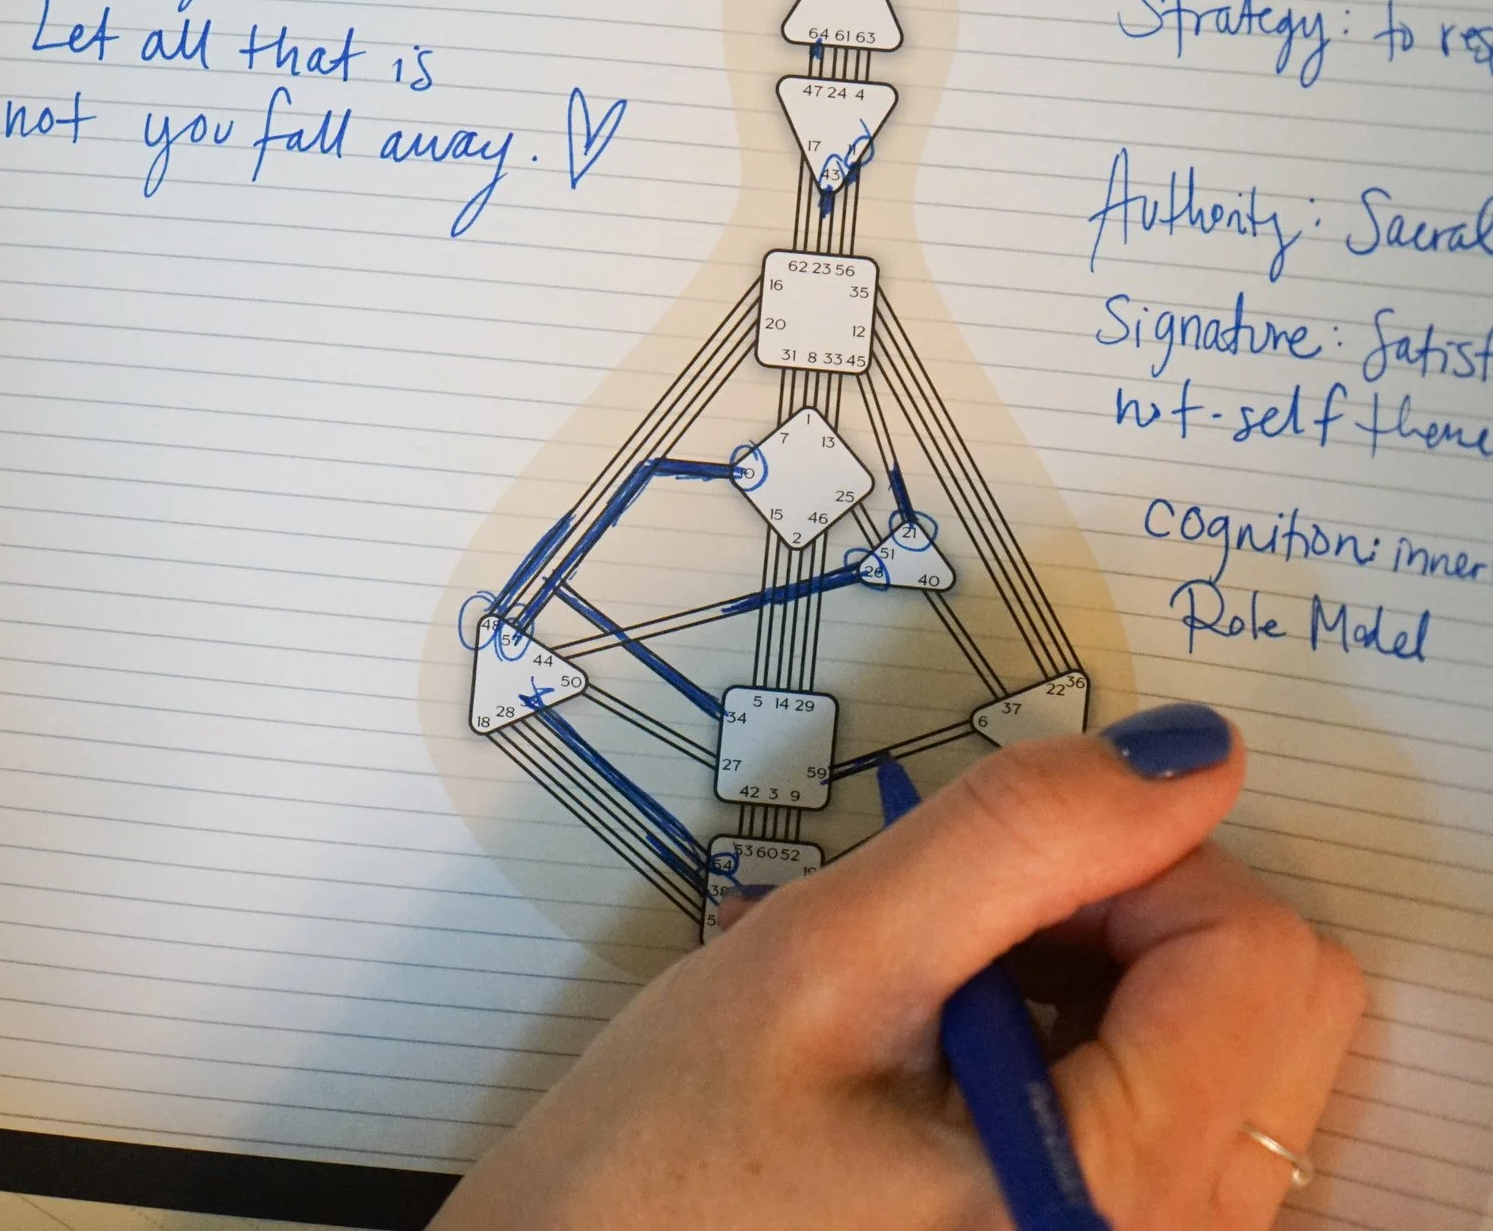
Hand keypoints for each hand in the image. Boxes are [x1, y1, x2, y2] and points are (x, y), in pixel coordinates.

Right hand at [433, 708, 1363, 1230]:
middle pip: (1275, 1002)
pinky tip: (947, 1057)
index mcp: (1118, 1194)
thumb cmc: (664, 1169)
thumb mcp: (823, 963)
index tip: (975, 879)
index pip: (1253, 949)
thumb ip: (1013, 841)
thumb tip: (1189, 752)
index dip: (1127, 861)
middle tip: (950, 932)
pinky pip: (1177, 1118)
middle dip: (1126, 915)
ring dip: (1098, 979)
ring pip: (1232, 1051)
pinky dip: (1085, 1048)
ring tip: (927, 1004)